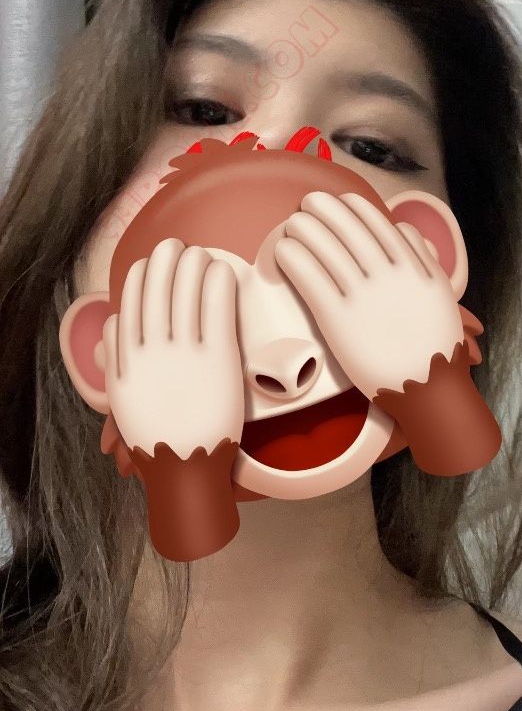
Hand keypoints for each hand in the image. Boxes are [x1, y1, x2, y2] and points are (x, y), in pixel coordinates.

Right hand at [102, 238, 244, 460]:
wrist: (187, 466)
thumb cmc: (157, 433)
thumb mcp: (123, 396)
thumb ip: (115, 358)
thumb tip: (112, 322)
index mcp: (127, 358)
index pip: (130, 300)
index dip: (141, 275)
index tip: (150, 262)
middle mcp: (152, 350)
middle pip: (157, 288)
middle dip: (166, 259)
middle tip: (178, 245)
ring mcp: (185, 353)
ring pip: (185, 292)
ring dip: (192, 264)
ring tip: (201, 252)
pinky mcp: (218, 359)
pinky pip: (216, 309)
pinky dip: (218, 283)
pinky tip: (221, 270)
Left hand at [274, 191, 463, 399]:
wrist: (427, 389)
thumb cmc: (434, 346)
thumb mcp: (440, 294)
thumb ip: (424, 258)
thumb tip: (402, 228)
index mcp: (413, 268)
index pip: (377, 224)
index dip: (353, 208)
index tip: (339, 200)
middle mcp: (388, 276)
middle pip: (348, 231)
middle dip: (324, 211)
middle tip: (307, 203)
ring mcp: (363, 297)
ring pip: (328, 250)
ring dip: (306, 230)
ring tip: (292, 224)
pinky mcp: (340, 321)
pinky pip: (312, 280)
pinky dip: (296, 260)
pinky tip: (284, 251)